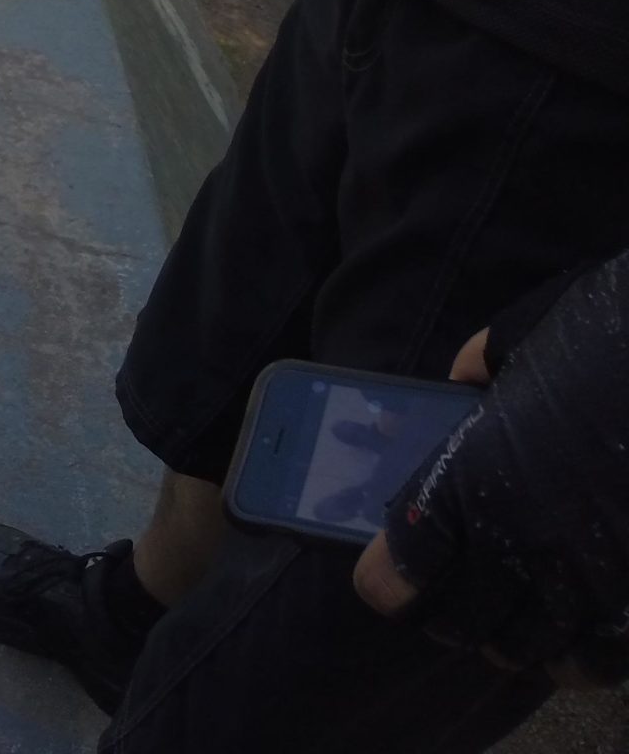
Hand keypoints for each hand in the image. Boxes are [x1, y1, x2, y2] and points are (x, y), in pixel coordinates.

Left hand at [350, 325, 608, 685]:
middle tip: (456, 605)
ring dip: (521, 642)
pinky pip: (609, 656)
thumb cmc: (613, 336)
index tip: (386, 584)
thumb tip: (457, 383)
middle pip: (466, 621)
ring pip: (537, 650)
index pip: (401, 565)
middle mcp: (524, 541)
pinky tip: (586, 639)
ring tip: (521, 627)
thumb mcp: (524, 339)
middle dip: (452, 618)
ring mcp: (595, 580)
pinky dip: (590, 654)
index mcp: (472, 478)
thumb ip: (479, 370)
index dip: (387, 583)